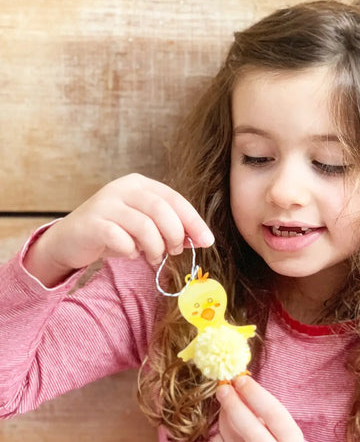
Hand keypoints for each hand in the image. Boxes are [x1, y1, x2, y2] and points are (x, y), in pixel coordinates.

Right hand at [24, 173, 213, 286]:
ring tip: (152, 256)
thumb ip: (171, 228)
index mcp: (141, 184)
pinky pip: (121, 239)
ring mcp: (106, 203)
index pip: (175, 199)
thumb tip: (201, 240)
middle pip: (162, 210)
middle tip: (173, 251)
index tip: (206, 241)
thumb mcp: (146, 227)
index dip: (194, 221)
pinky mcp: (92, 223)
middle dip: (174, 235)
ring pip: (144, 226)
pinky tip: (130, 254)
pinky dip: (131, 251)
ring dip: (154, 247)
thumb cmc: (115, 233)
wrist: (71, 240)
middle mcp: (123, 188)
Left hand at [212, 375, 303, 441]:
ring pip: (229, 437)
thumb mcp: (279, 420)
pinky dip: (219, 438)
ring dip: (224, 417)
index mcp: (291, 440)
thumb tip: (235, 383)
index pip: (272, 412)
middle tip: (223, 388)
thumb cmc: (277, 435)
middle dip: (233, 404)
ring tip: (227, 408)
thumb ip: (260, 403)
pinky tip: (227, 434)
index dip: (254, 393)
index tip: (239, 379)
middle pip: (248, 428)